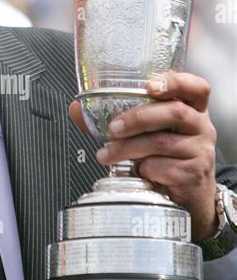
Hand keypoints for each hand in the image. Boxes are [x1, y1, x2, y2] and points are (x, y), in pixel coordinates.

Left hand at [69, 71, 218, 242]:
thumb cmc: (165, 157)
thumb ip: (117, 120)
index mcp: (193, 110)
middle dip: (138, 118)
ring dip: (128, 148)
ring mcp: (200, 151)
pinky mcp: (193, 174)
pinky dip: (143, 169)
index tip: (149, 86)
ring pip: (161, 142)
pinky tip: (136, 173)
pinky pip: (163, 168)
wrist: (188, 196)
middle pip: (174, 112)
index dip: (175, 82)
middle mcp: (201, 127)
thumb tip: (77, 110)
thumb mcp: (147, 134)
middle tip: (112, 128)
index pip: (196, 88)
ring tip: (106, 154)